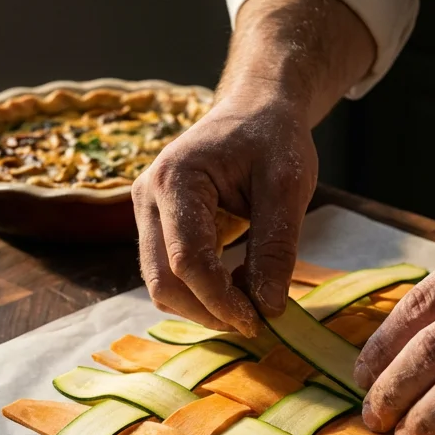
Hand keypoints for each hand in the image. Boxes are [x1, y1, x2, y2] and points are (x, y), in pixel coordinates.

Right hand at [133, 92, 316, 336]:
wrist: (254, 111)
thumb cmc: (272, 138)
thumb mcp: (288, 186)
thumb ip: (276, 246)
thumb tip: (269, 308)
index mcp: (175, 178)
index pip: (187, 258)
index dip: (220, 299)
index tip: (258, 321)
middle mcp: (147, 196)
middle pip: (163, 280)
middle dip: (208, 311)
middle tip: (255, 324)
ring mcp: (146, 213)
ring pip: (161, 285)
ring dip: (202, 308)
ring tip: (249, 307)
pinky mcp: (156, 226)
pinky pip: (169, 274)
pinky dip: (200, 294)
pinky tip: (237, 290)